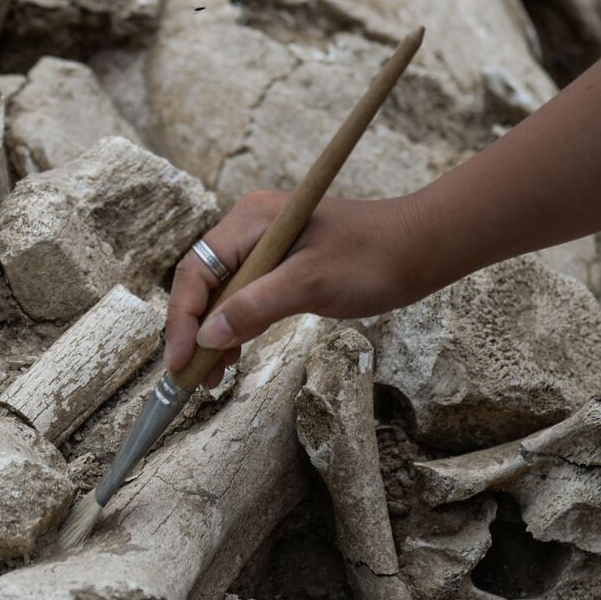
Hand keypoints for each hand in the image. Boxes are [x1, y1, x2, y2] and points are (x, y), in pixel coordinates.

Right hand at [165, 189, 429, 387]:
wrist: (420, 249)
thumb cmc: (372, 258)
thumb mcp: (311, 284)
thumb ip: (255, 308)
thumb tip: (207, 338)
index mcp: (250, 221)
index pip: (196, 272)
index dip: (183, 320)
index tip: (180, 362)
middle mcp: (249, 230)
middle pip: (201, 285)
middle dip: (192, 333)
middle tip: (190, 379)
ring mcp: (263, 248)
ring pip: (220, 297)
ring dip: (211, 337)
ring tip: (210, 379)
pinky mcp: (279, 268)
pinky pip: (243, 300)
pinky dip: (235, 330)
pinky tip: (232, 359)